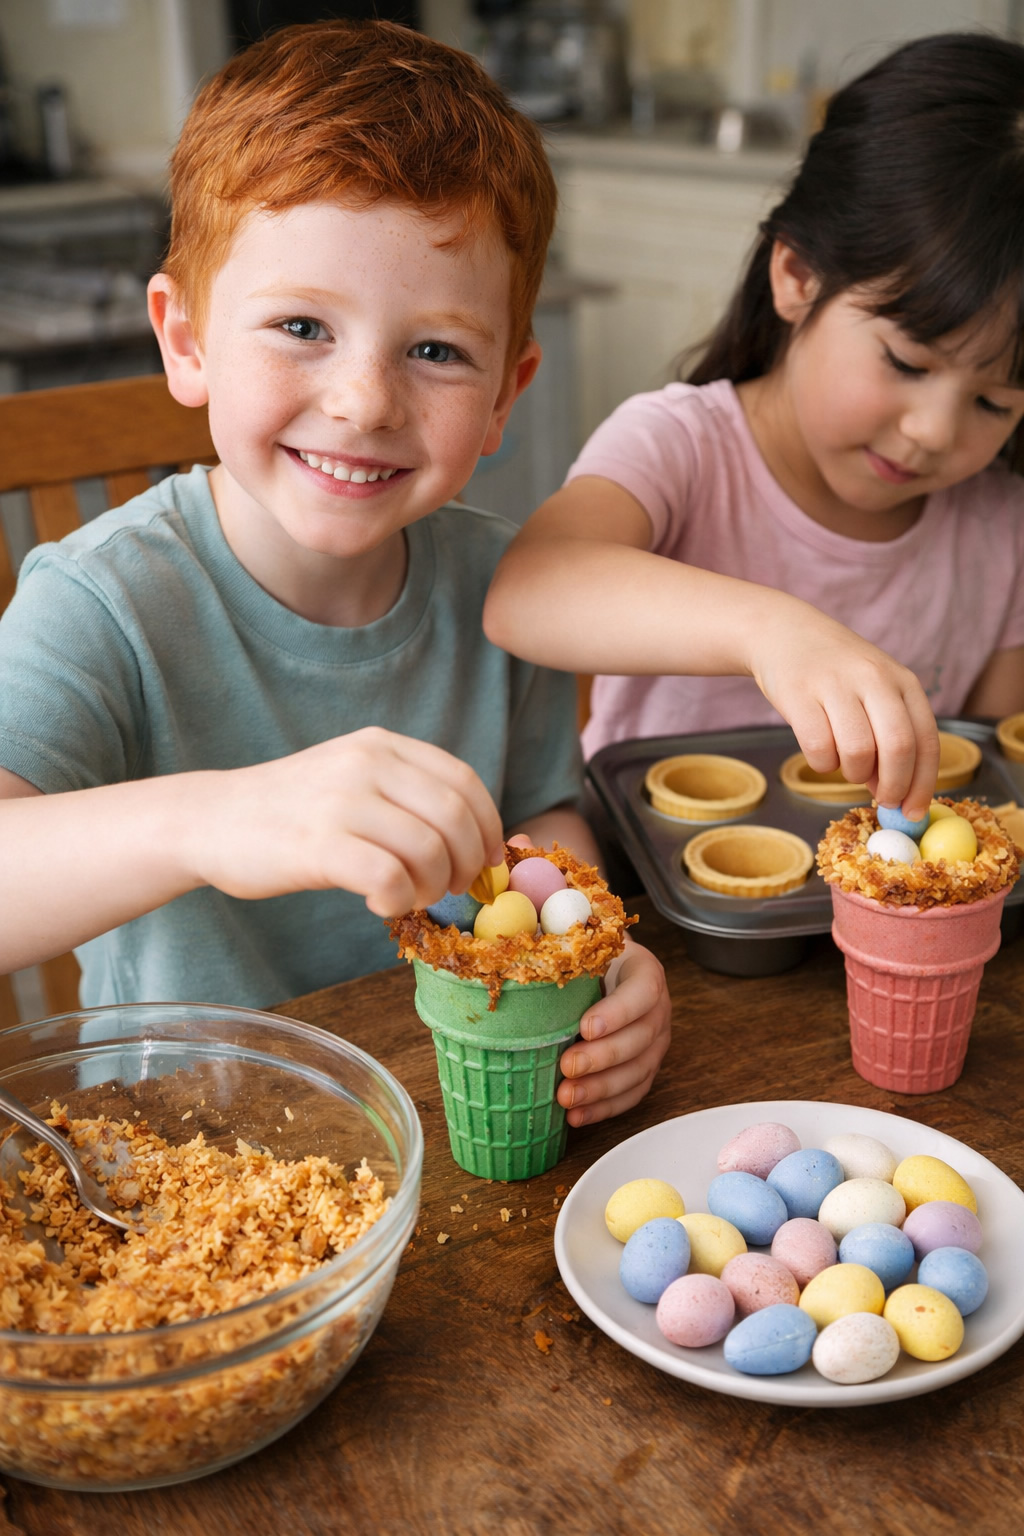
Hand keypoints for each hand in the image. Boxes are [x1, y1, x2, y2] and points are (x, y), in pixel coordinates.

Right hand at [188, 726, 504, 915]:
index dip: (488, 825)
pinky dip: (398, 899)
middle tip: (455, 888)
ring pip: (428, 849)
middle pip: (454, 815)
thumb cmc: (290, 811)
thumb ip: (405, 795)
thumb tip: (472, 842)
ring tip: (410, 895)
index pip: (463, 780)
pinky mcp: (318, 844)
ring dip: (433, 885)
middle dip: (469, 861)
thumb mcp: (351, 778)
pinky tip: (379, 903)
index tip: (488, 859)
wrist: (210, 819)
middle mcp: (366, 764)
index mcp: (381, 745)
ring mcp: (341, 801)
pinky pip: (388, 877)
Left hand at [557, 936, 670, 1126]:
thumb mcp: (580, 943)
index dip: (617, 1013)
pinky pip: (632, 1093)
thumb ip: (559, 945)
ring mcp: (656, 1042)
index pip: (642, 992)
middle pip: (640, 1038)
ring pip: (638, 1071)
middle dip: (602, 1058)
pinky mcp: (646, 1068)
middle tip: (567, 1067)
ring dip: (602, 1089)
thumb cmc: (588, 958)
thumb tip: (517, 943)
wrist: (608, 973)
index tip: (585, 1027)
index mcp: (645, 972)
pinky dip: (604, 1108)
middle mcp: (658, 1009)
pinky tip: (577, 1117)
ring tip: (566, 1098)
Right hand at [749, 609, 939, 819]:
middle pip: (898, 748)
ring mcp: (836, 684)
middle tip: (881, 799)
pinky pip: (819, 749)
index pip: (926, 741)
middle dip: (892, 786)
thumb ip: (890, 735)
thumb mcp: (875, 690)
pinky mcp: (799, 694)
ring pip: (858, 752)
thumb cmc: (835, 672)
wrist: (784, 632)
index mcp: (902, 682)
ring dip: (852, 773)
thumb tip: (895, 793)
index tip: (913, 812)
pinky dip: (822, 764)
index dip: (923, 784)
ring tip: (845, 763)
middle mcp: (874, 679)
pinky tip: (821, 752)